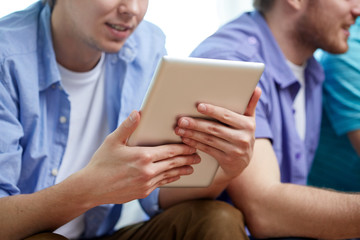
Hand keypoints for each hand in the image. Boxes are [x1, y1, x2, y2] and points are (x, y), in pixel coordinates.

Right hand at [79, 110, 199, 205]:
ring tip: (191, 168)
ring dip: (182, 170)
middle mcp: (148, 171)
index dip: (183, 148)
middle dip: (187, 159)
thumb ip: (128, 126)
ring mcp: (146, 184)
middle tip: (198, 156)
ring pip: (169, 175)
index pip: (169, 151)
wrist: (91, 188)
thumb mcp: (113, 141)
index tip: (192, 145)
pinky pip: (161, 184)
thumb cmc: (101, 162)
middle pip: (174, 163)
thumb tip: (138, 112)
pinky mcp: (143, 193)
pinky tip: (174, 176)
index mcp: (143, 156)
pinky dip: (170, 179)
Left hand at [174, 87, 260, 180]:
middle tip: (182, 120)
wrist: (244, 162)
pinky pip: (207, 149)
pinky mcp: (226, 160)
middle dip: (196, 124)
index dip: (213, 111)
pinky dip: (195, 143)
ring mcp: (235, 150)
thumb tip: (256, 89)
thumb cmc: (243, 134)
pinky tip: (186, 139)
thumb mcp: (249, 120)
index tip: (199, 106)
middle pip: (215, 128)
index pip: (227, 116)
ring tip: (179, 129)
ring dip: (192, 134)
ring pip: (209, 139)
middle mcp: (243, 138)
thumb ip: (250, 104)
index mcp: (248, 125)